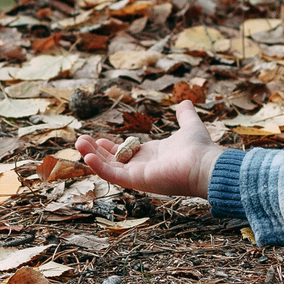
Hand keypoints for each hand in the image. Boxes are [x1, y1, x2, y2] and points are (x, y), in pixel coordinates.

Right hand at [76, 100, 219, 198]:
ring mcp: (138, 175)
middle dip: (95, 151)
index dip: (110, 147)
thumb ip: (185, 116)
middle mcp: (142, 166)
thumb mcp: (190, 126)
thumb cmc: (199, 149)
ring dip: (92, 157)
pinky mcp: (137, 181)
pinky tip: (86, 157)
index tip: (97, 138)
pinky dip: (99, 167)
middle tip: (80, 141)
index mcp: (151, 155)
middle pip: (113, 160)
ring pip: (109, 167)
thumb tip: (185, 103)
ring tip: (78, 144)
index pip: (125, 153)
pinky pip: (113, 175)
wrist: (205, 164)